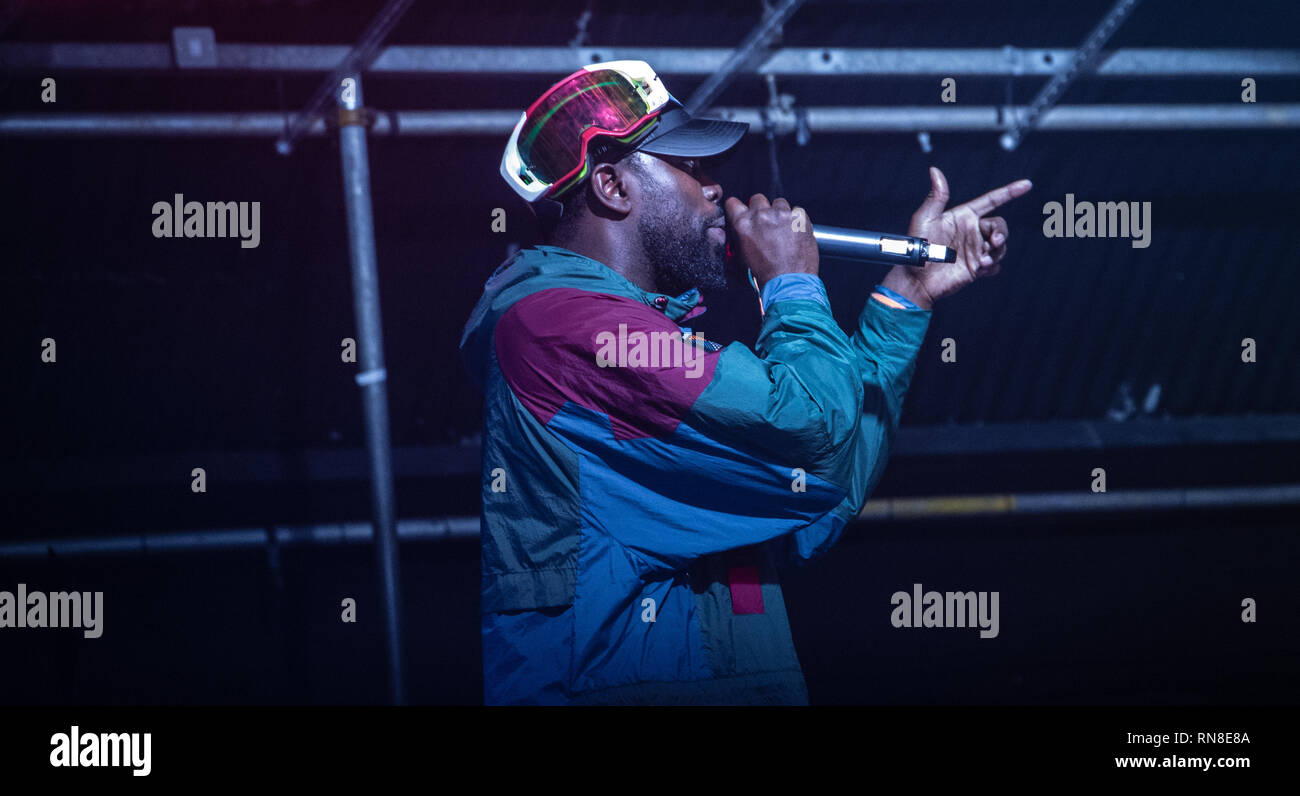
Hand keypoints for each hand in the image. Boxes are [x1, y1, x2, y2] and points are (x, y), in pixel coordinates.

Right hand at [724, 193, 817, 290]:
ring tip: (782, 231)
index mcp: (743, 224)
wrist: (788, 284)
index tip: (743, 212)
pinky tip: (794, 234)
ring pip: (779, 203)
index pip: (733, 203)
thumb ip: (735, 242)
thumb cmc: (763, 276)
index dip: (738, 208)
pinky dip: (796, 220)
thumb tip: (734, 236)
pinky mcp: (800, 218)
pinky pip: (797, 211)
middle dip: (761, 209)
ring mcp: (782, 215)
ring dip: (779, 213)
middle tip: (766, 225)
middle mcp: (761, 215)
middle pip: (758, 199)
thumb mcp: (739, 260)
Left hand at [893, 167, 1032, 304]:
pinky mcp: (977, 268)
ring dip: (996, 253)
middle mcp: (972, 231)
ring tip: (981, 261)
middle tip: (994, 243)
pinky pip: (995, 265)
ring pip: (1001, 246)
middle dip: (1002, 233)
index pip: (992, 201)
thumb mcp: (925, 218)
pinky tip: (978, 269)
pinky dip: (992, 266)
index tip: (1027, 184)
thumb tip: (934, 170)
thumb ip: (936, 196)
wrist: (916, 278)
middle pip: (1000, 226)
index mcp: (964, 216)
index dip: (1010, 192)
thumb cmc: (916, 246)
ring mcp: (976, 250)